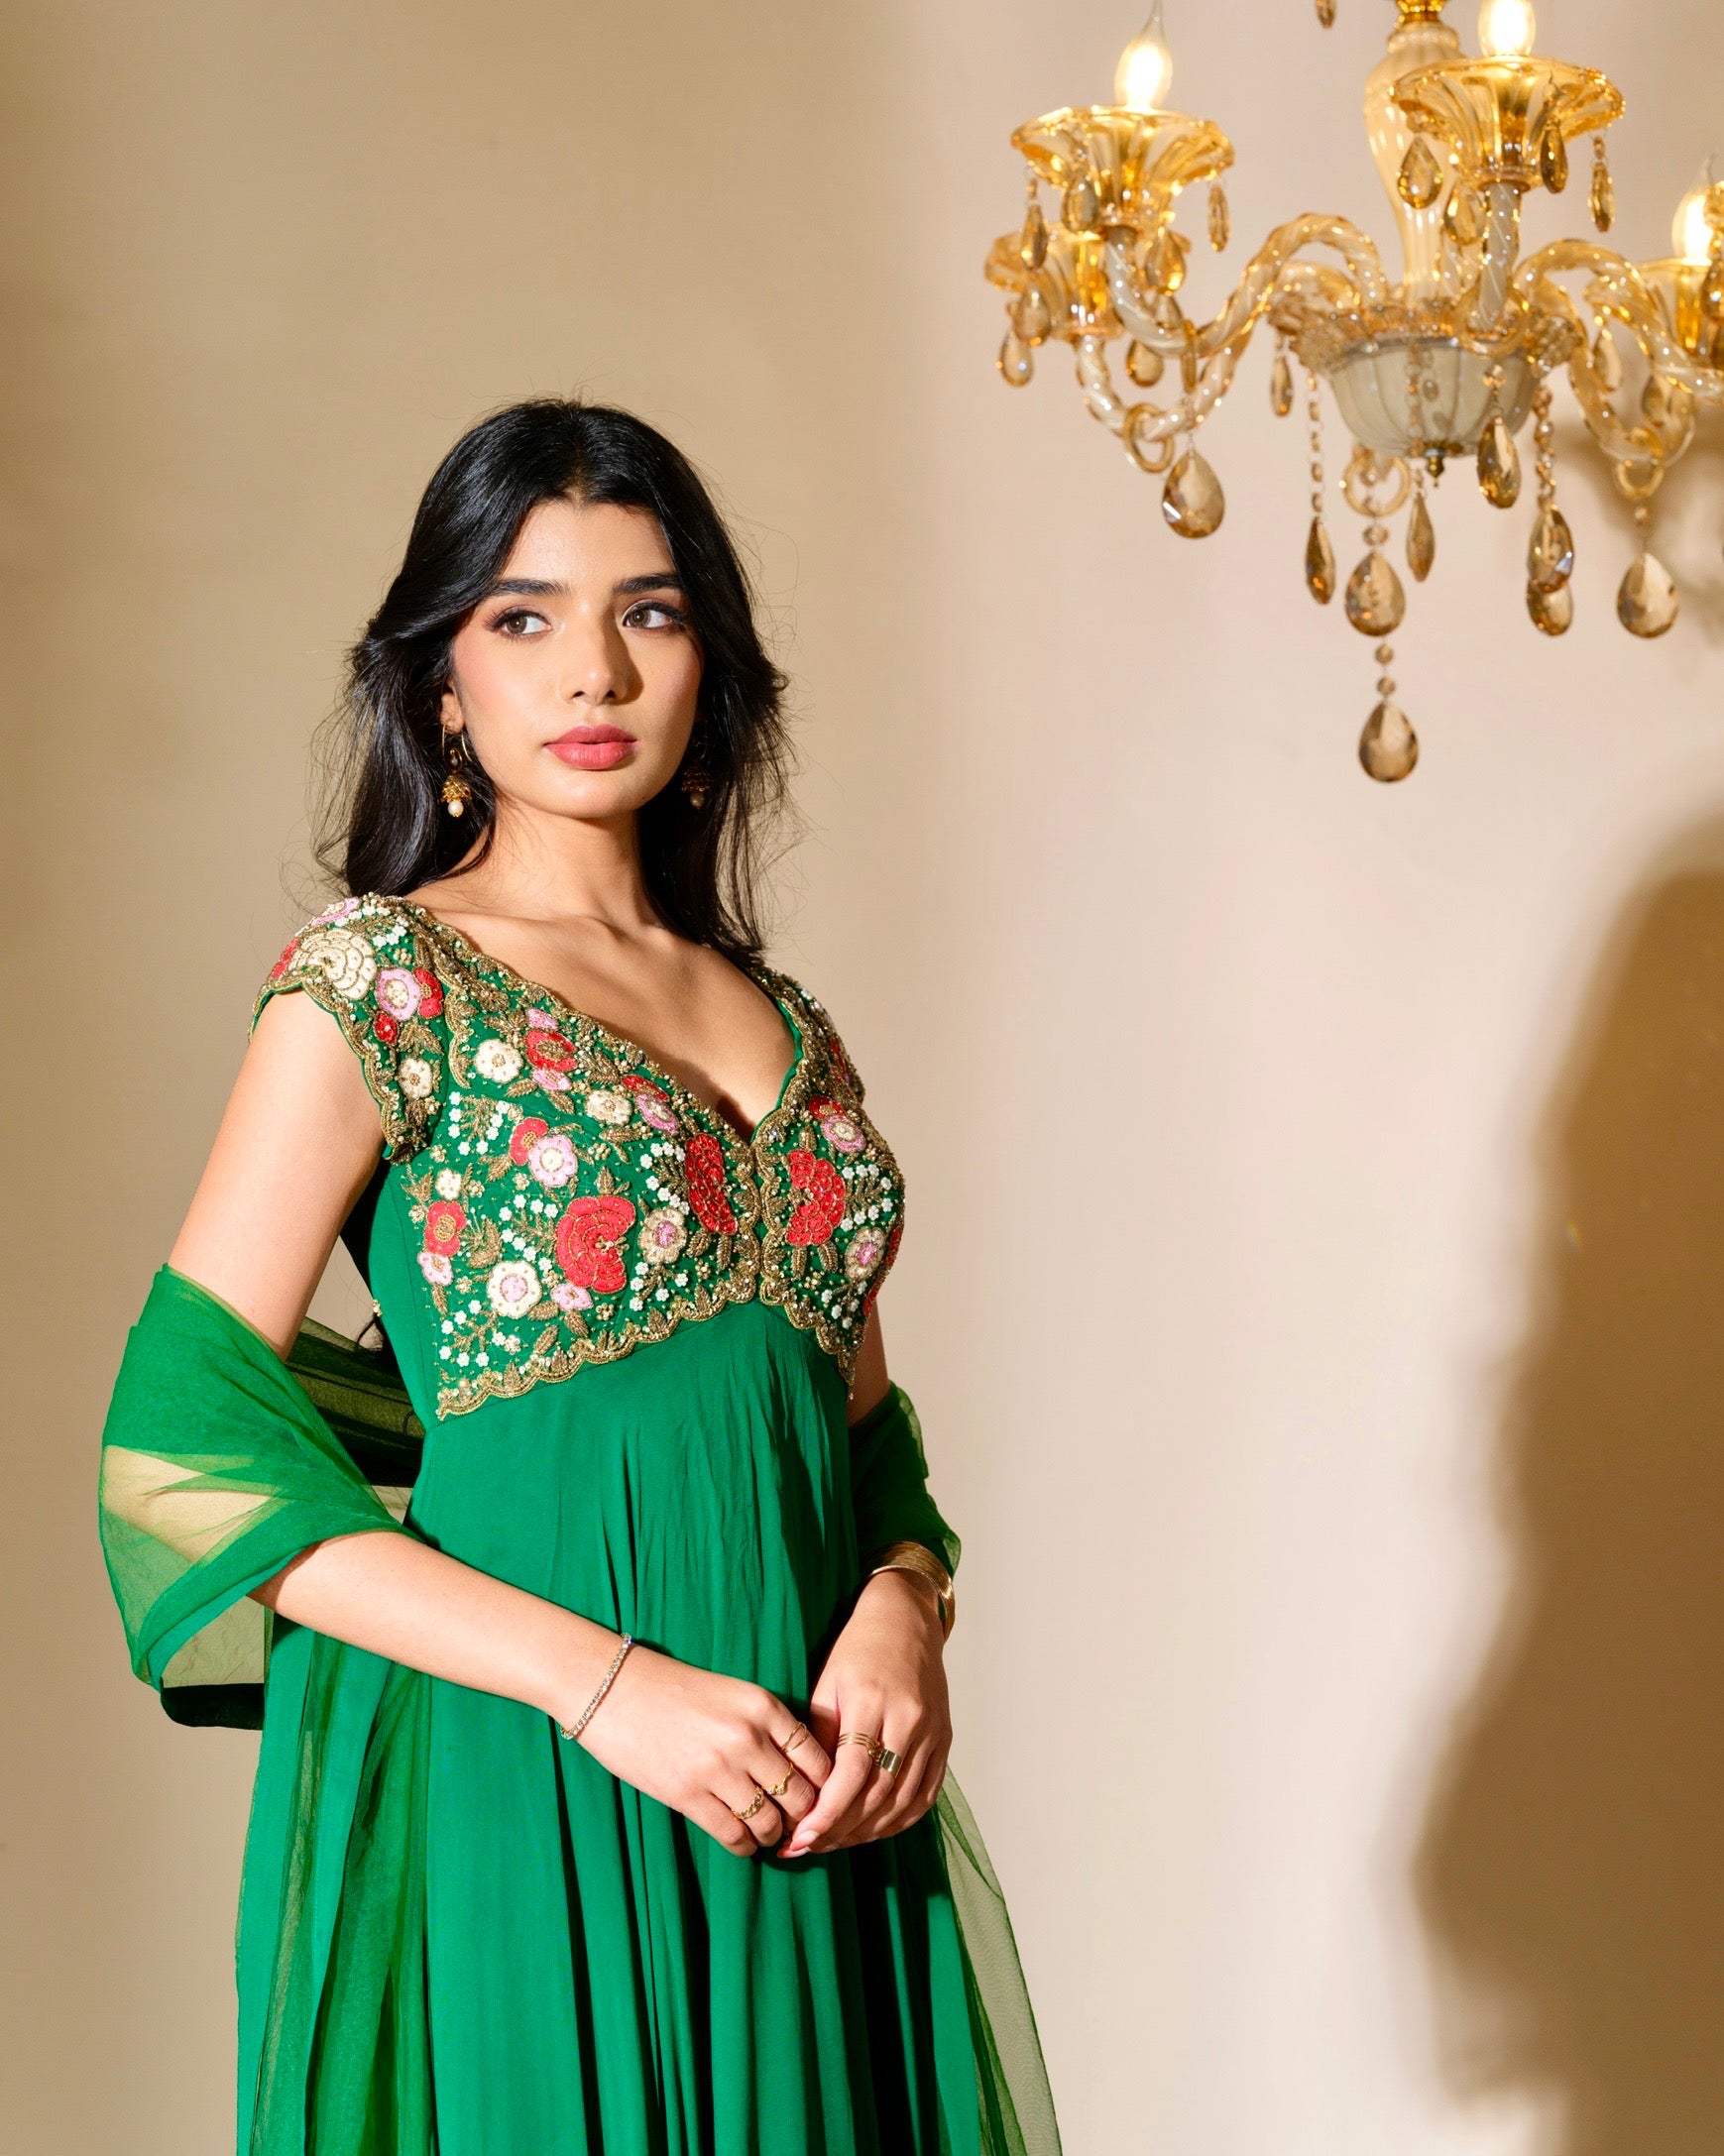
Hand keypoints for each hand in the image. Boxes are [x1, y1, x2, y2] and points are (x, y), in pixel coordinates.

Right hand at [568, 1643, 831, 1857]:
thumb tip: (802, 1773)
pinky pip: (734, 1836)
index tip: (818, 1800)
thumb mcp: (734, 1694)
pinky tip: (743, 1843)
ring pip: (771, 1822)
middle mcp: (748, 1737)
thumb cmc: (676, 1691)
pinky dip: (745, 1846)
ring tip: (767, 1834)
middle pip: (801, 1796)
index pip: (817, 1759)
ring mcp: (718, 1768)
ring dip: (773, 1835)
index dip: (824, 1788)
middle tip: (798, 1827)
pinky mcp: (688, 1795)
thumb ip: (768, 1727)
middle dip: (803, 1818)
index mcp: (764, 1706)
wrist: (614, 1689)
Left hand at [781, 1569, 949, 1858]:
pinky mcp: (945, 1741)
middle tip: (806, 1846)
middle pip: (877, 1793)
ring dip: (866, 1831)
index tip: (800, 1836)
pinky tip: (871, 1830)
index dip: (827, 1812)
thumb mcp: (827, 1682)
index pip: (852, 1772)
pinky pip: (924, 1796)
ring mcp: (932, 1732)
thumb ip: (819, 1736)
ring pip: (901, 1801)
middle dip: (839, 1829)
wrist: (906, 1621)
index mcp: (873, 1700)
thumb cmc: (858, 1649)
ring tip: (832, 1842)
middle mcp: (909, 1719)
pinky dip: (898, 1821)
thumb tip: (805, 1791)